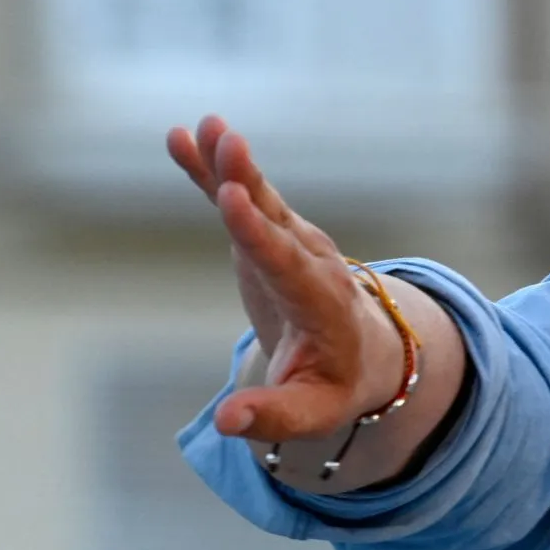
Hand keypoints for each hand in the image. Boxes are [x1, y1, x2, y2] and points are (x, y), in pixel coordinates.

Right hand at [168, 116, 399, 442]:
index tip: (232, 201)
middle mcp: (312, 262)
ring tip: (204, 126)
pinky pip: (240, 198)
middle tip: (228, 142)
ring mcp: (292, 242)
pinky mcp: (270, 234)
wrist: (366, 349)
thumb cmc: (337, 384)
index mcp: (323, 303)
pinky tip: (183, 136)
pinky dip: (214, 170)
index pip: (288, 264)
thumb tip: (227, 423)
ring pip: (260, 198)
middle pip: (276, 218)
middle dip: (250, 182)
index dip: (258, 234)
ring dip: (231, 163)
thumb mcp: (314, 412)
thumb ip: (273, 416)